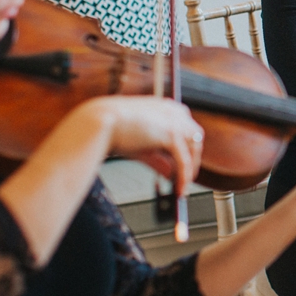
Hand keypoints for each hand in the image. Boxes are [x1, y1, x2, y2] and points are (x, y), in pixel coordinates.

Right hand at [75, 96, 203, 194]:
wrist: (101, 121)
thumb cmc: (114, 129)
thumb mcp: (141, 146)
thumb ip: (157, 159)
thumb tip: (169, 174)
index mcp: (167, 107)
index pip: (187, 129)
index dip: (187, 149)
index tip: (183, 165)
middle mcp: (175, 111)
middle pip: (195, 138)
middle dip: (192, 159)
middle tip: (185, 179)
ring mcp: (175, 121)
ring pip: (193, 149)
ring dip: (189, 170)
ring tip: (182, 188)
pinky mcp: (171, 134)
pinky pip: (184, 160)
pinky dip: (184, 176)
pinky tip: (179, 188)